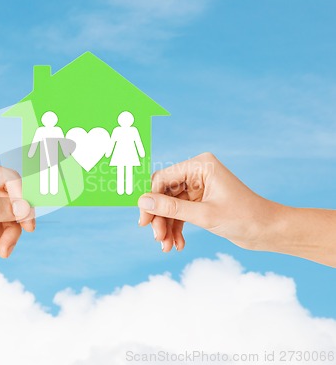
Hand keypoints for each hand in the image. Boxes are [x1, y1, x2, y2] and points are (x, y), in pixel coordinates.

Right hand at [138, 152, 281, 252]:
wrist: (269, 231)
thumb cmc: (244, 217)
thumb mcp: (204, 215)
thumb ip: (171, 209)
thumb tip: (143, 202)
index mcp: (200, 165)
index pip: (163, 179)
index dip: (151, 200)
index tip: (144, 221)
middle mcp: (198, 173)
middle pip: (164, 194)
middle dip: (160, 217)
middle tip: (157, 238)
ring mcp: (199, 187)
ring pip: (170, 206)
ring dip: (167, 226)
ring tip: (167, 247)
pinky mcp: (201, 201)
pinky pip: (180, 213)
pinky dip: (177, 228)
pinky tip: (178, 244)